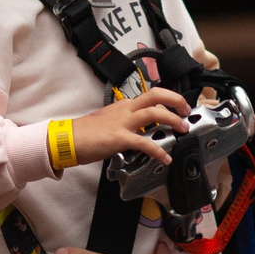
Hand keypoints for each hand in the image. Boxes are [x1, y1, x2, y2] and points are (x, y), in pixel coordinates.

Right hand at [70, 86, 190, 167]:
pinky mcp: (119, 138)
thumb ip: (126, 122)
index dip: (169, 98)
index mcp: (125, 106)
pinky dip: (157, 150)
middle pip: (155, 95)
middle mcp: (126, 110)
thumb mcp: (110, 121)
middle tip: (186, 111)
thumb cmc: (87, 133)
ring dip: (172, 120)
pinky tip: (165, 158)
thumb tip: (139, 129)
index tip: (180, 106)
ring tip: (183, 129)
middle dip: (175, 100)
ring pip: (154, 113)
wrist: (68, 139)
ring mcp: (123, 123)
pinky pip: (143, 142)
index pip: (151, 95)